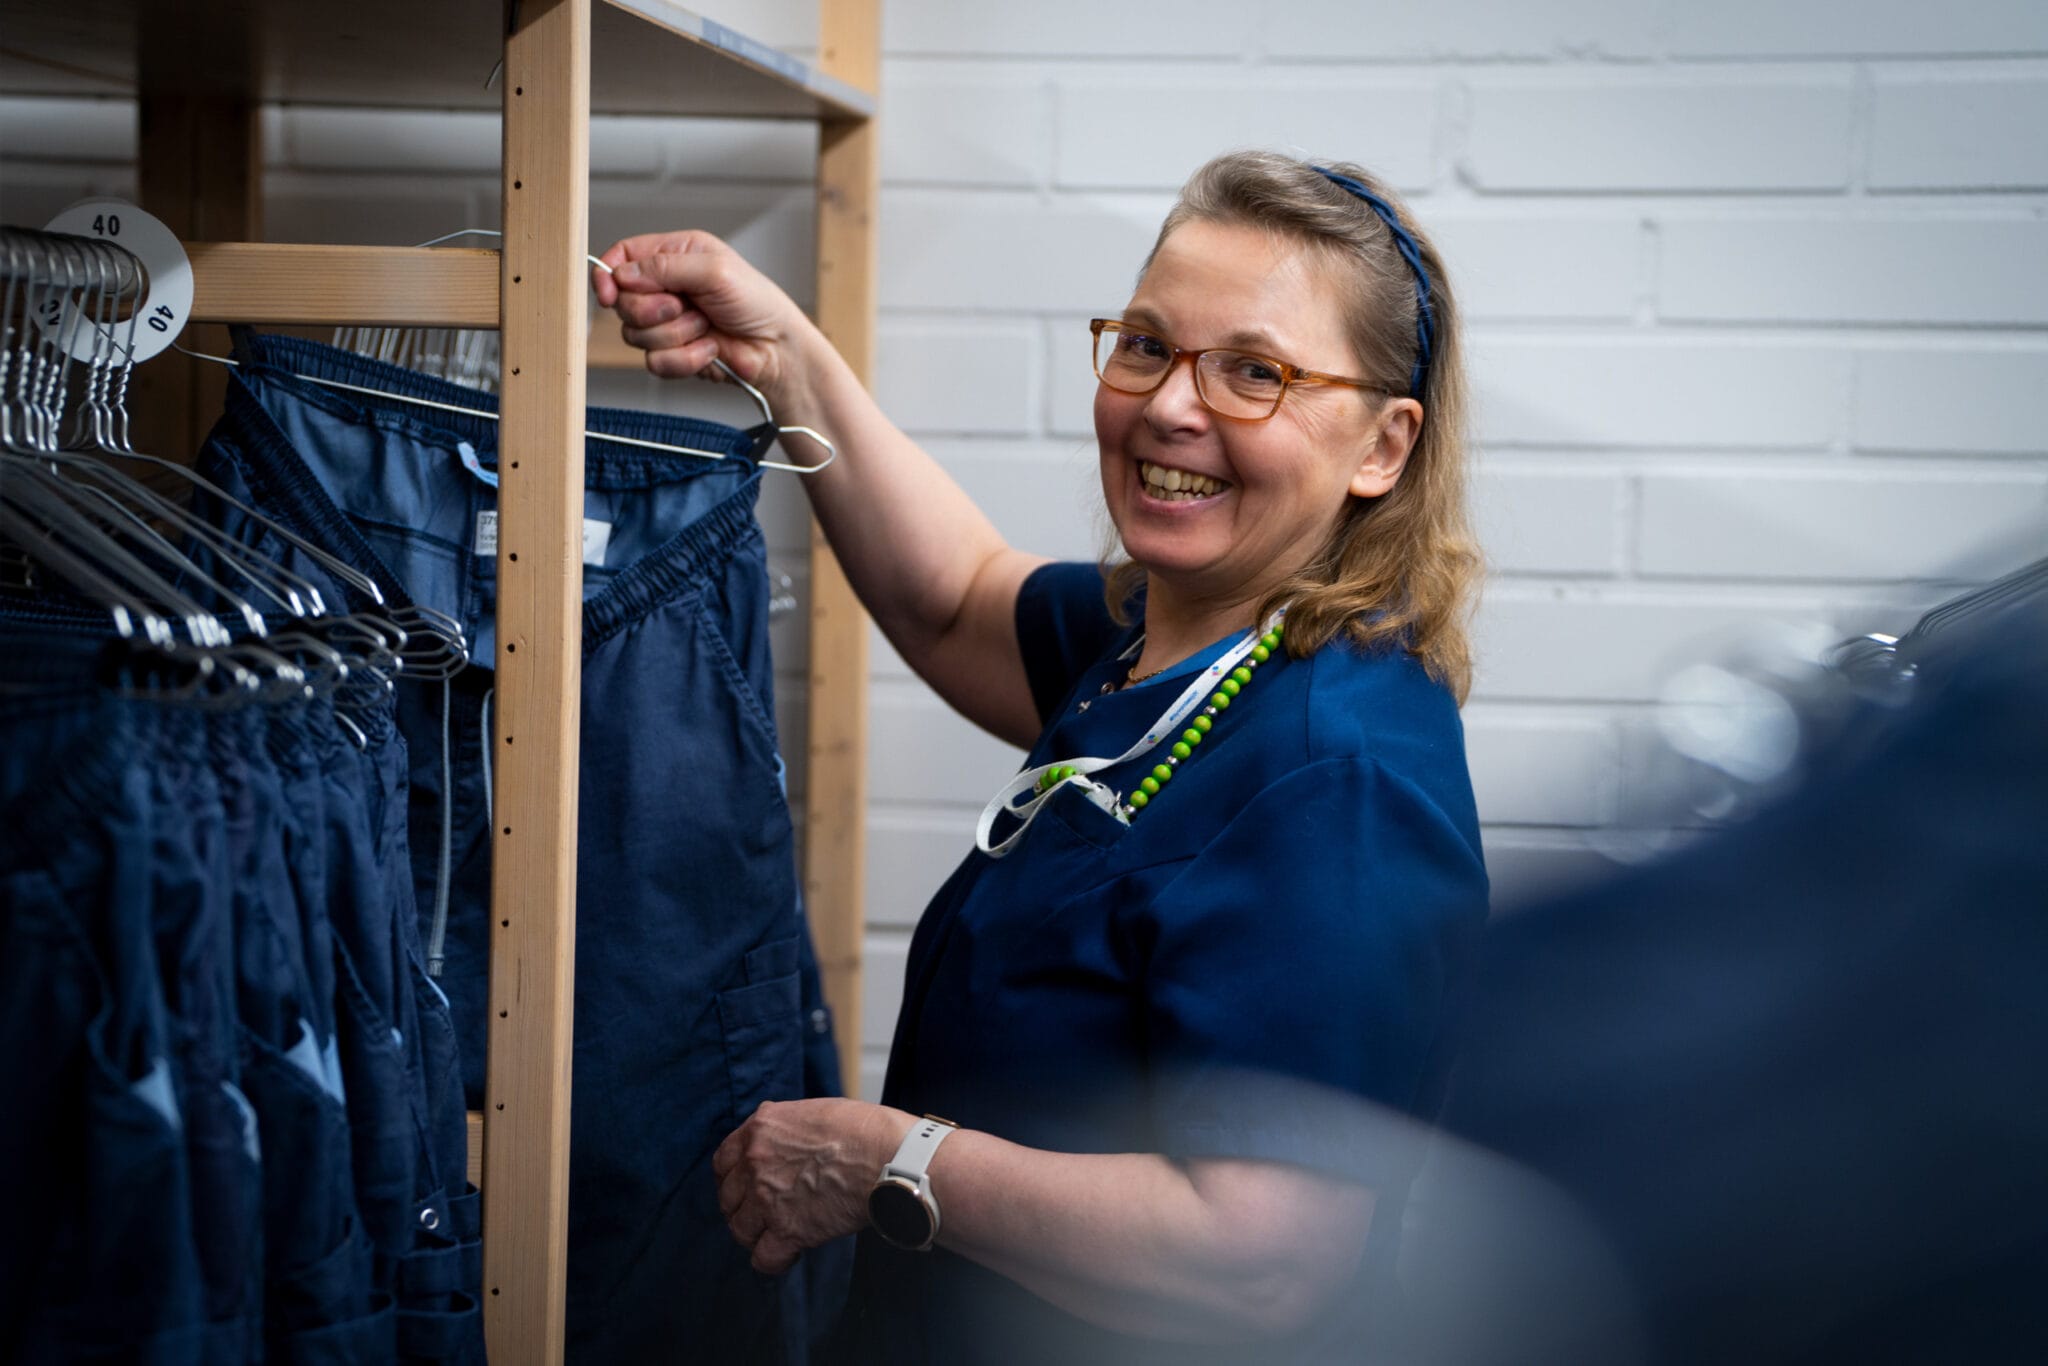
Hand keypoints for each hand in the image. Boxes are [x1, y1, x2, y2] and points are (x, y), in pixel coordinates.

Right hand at [591, 230, 810, 396]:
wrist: (777, 350)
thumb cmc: (757, 303)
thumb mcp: (715, 270)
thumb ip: (665, 266)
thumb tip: (623, 274)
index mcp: (675, 255)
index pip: (622, 257)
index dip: (608, 275)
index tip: (608, 294)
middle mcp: (667, 287)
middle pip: (623, 302)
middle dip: (653, 310)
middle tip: (684, 307)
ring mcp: (668, 323)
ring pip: (636, 335)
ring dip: (675, 335)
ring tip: (705, 327)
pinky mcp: (674, 353)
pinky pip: (655, 362)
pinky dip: (685, 359)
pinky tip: (709, 349)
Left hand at [712, 1098, 912, 1274]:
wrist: (888, 1157)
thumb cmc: (863, 1130)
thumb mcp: (813, 1111)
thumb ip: (786, 1128)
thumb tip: (785, 1144)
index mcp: (760, 1128)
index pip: (723, 1160)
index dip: (732, 1178)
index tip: (745, 1186)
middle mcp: (754, 1162)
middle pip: (728, 1198)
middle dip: (744, 1208)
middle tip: (766, 1214)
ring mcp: (767, 1199)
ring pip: (740, 1230)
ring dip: (757, 1235)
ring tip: (779, 1235)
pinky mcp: (787, 1231)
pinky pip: (763, 1259)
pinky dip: (774, 1261)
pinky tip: (791, 1254)